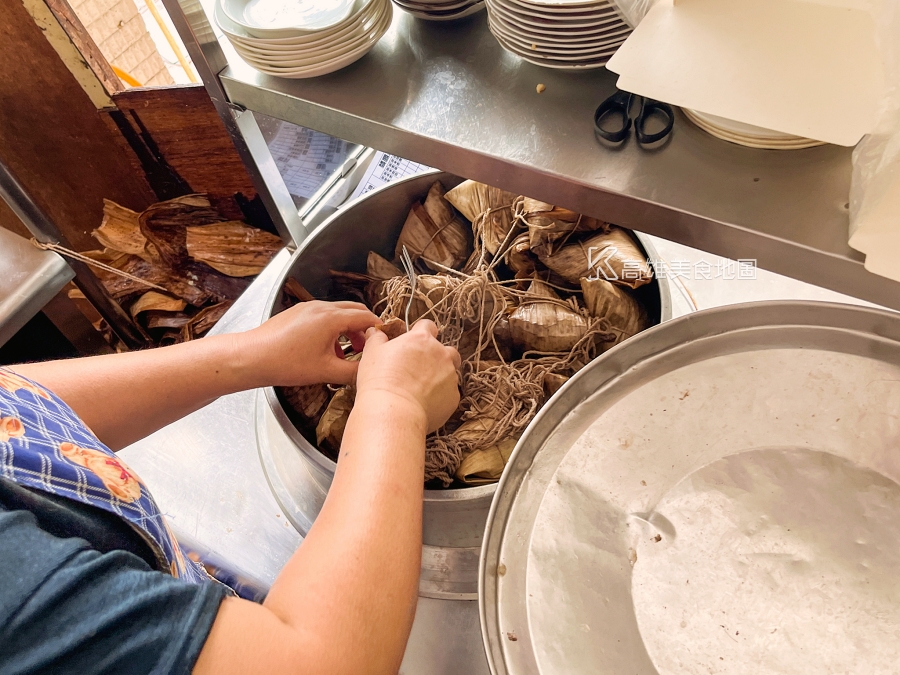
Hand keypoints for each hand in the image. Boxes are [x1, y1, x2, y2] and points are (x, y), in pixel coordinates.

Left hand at [237, 301, 379, 386]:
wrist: (252, 358)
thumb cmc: (286, 363)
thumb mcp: (326, 372)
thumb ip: (353, 372)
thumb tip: (369, 373)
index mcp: (332, 317)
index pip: (366, 317)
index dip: (378, 329)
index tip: (384, 341)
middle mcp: (321, 307)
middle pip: (353, 310)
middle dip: (364, 328)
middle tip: (368, 347)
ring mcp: (307, 308)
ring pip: (337, 313)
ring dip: (347, 329)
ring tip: (346, 352)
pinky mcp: (296, 313)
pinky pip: (322, 316)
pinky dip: (332, 329)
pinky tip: (325, 350)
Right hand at [356, 320, 460, 432]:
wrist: (393, 411)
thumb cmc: (380, 380)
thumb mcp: (372, 353)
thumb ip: (377, 338)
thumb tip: (375, 332)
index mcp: (421, 339)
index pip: (427, 326)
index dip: (420, 332)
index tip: (414, 342)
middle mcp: (441, 354)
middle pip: (447, 350)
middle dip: (438, 356)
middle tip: (420, 368)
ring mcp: (450, 376)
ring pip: (451, 372)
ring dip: (441, 377)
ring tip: (422, 388)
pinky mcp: (453, 397)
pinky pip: (450, 394)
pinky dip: (440, 397)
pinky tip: (424, 403)